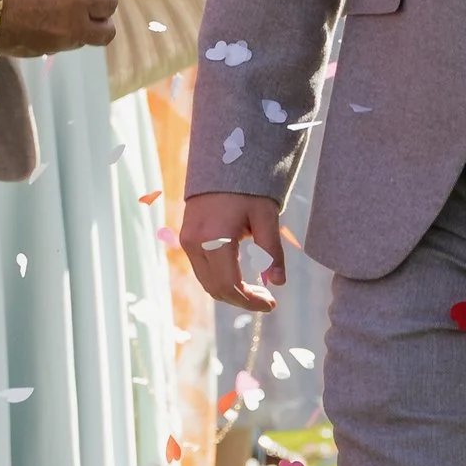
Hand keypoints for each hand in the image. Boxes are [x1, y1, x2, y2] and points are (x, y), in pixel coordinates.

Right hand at [0, 0, 117, 54]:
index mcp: (76, 1)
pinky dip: (53, 36)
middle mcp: (71, 27)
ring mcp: (54, 45)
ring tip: (56, 13)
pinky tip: (36, 22)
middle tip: (92, 11)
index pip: (109, 4)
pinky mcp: (37, 54)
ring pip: (79, 41)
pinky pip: (55, 46)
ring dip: (76, 29)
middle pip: (106, 34)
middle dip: (103, 22)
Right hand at [181, 192, 285, 311]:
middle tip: (268, 299)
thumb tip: (279, 282)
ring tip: (257, 291)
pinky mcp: (186, 238)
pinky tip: (241, 277)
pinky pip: (202, 270)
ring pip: (206, 282)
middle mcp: (195, 243)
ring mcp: (187, 241)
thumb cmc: (248, 187)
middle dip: (242, 300)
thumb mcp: (266, 217)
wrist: (222, 161)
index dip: (250, 301)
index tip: (271, 305)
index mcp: (215, 238)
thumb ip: (271, 251)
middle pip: (216, 288)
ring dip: (231, 292)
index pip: (230, 285)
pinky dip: (220, 280)